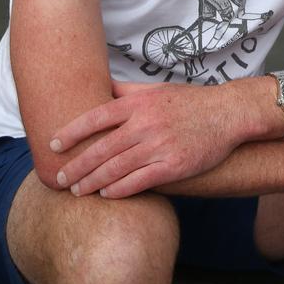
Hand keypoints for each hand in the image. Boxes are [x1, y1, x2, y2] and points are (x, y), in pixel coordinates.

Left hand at [50, 81, 245, 197]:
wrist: (229, 113)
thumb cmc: (192, 101)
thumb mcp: (159, 88)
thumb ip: (129, 91)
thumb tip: (102, 89)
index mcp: (140, 103)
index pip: (96, 117)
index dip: (71, 133)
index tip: (54, 145)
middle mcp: (147, 123)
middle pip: (101, 148)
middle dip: (76, 166)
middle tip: (59, 178)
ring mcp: (160, 146)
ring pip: (116, 168)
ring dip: (93, 182)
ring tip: (78, 190)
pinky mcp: (174, 166)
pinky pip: (139, 181)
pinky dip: (119, 190)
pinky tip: (107, 195)